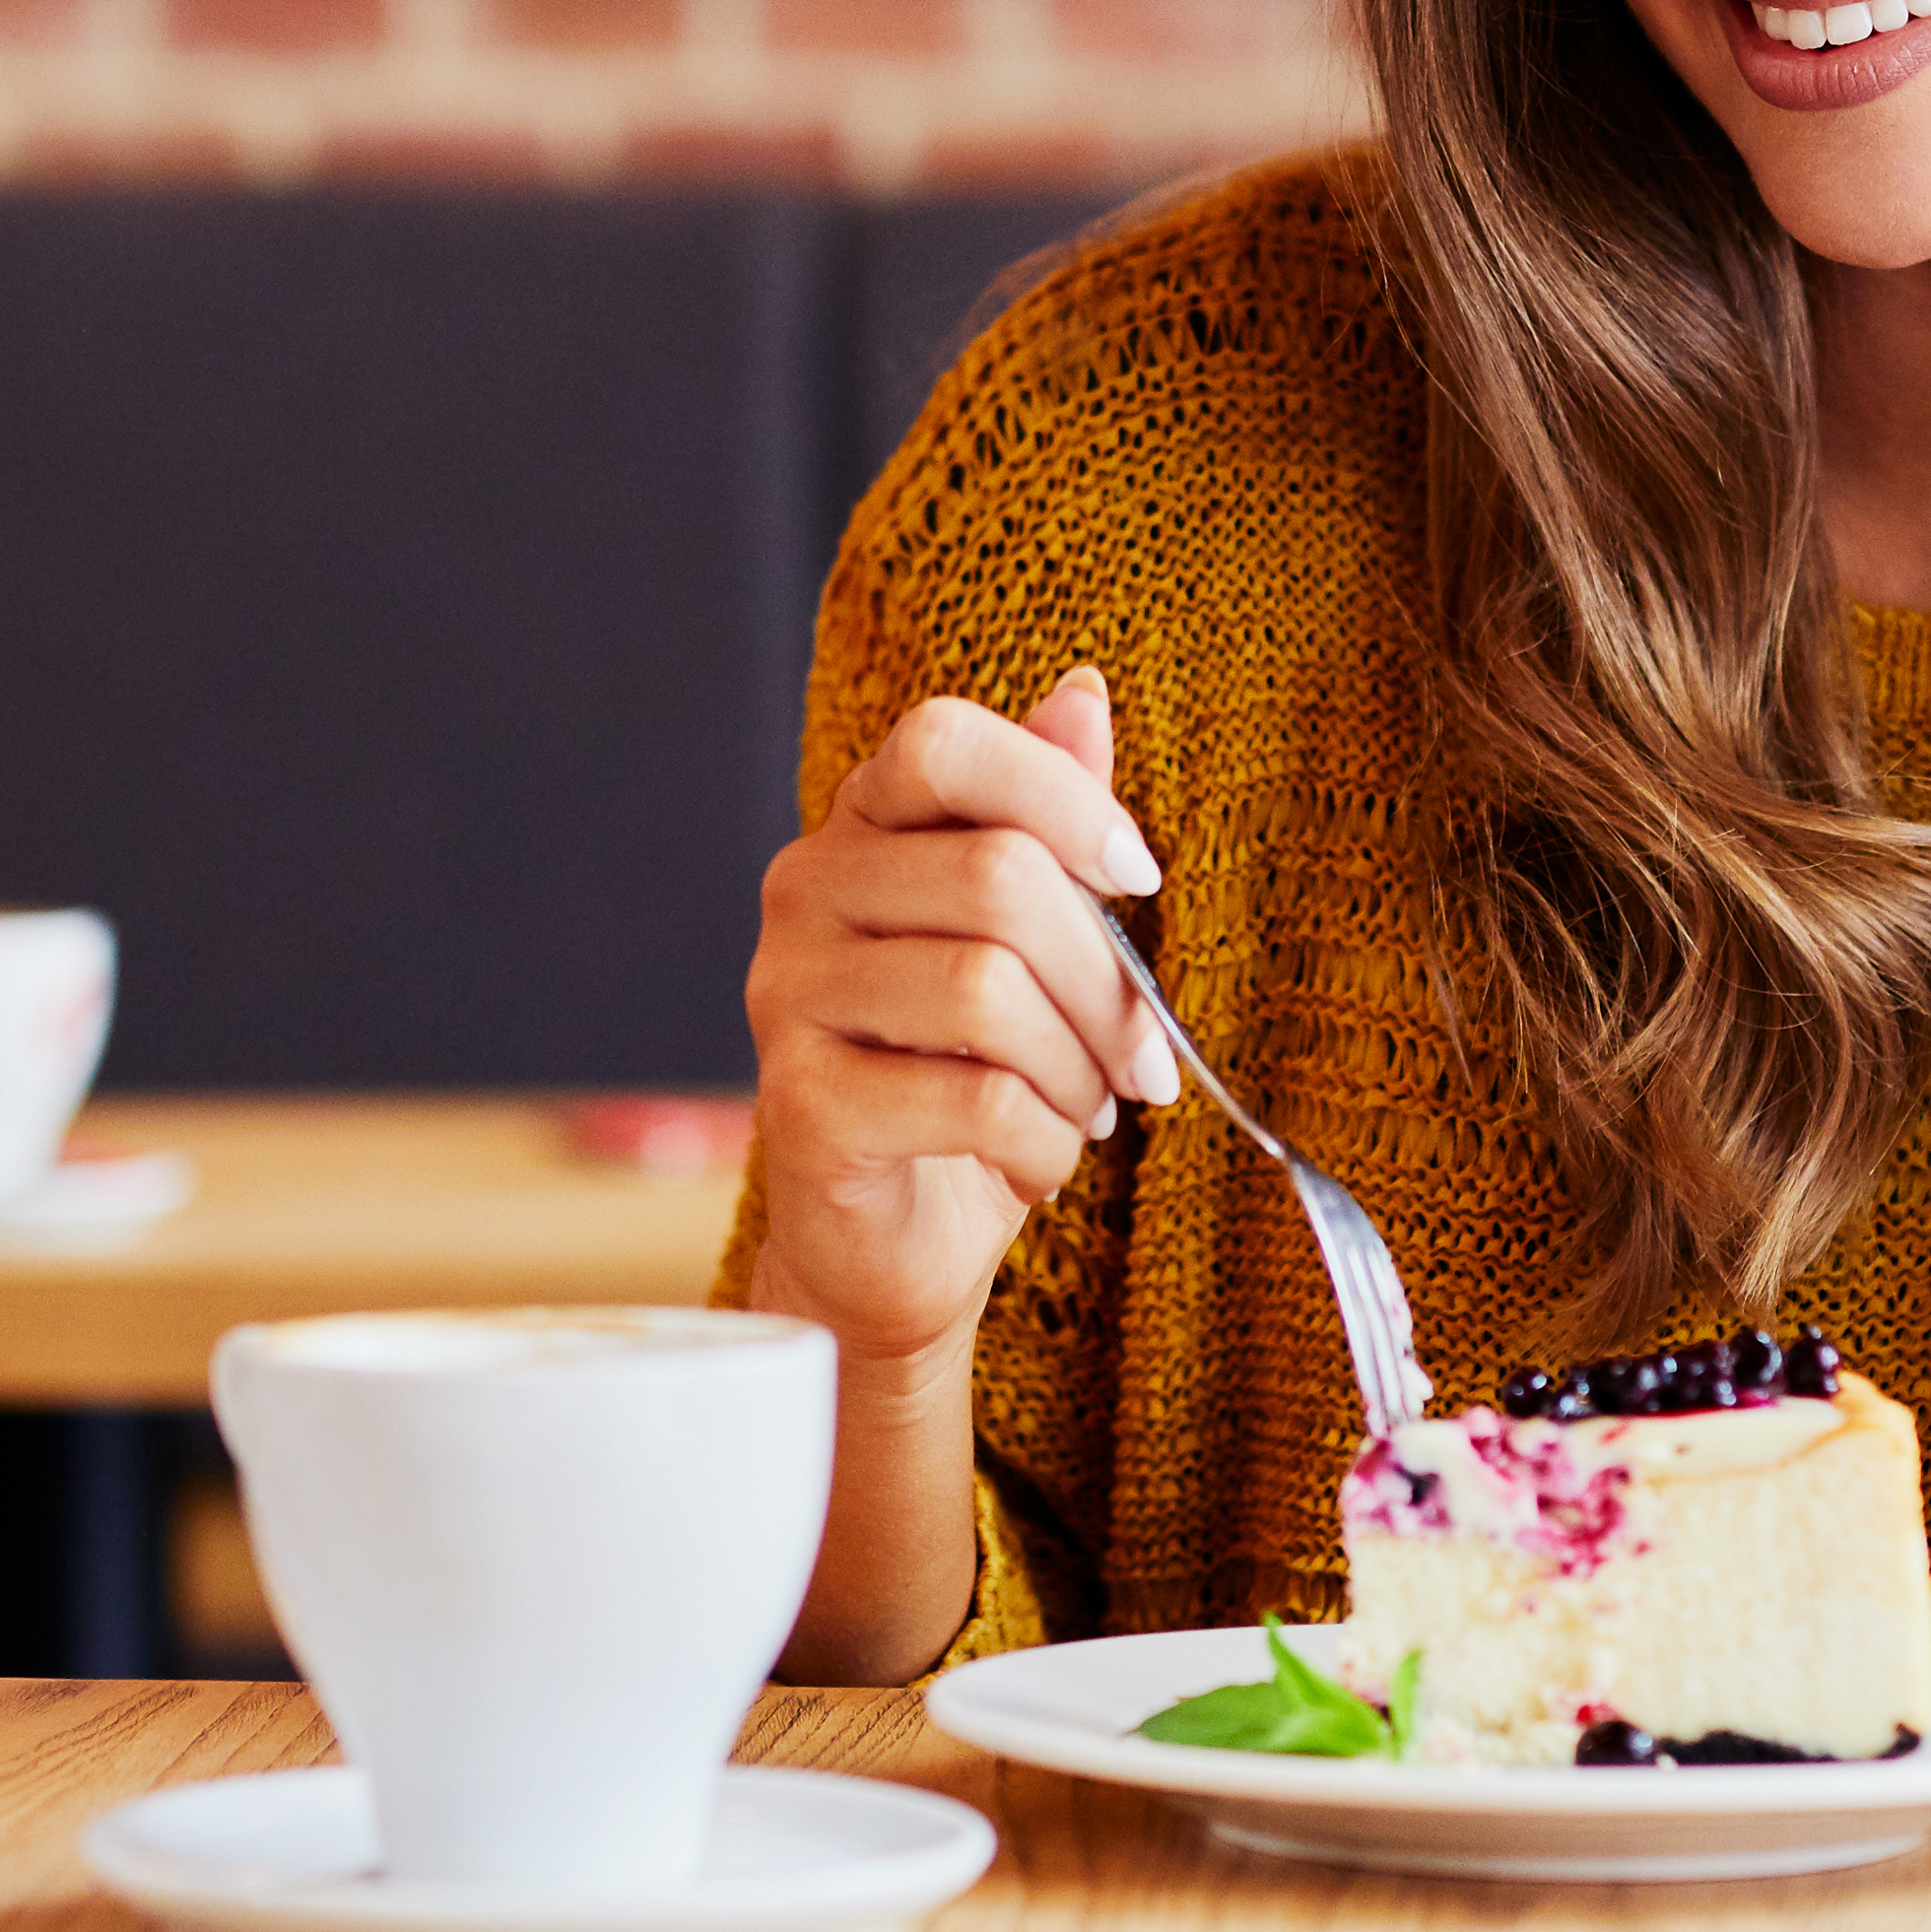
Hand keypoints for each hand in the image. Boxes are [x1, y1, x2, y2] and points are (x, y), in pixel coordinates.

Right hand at [739, 665, 1182, 1376]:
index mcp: (861, 828)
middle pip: (997, 877)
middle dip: (1106, 980)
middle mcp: (804, 892)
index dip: (1062, 796)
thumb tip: (1082, 691)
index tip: (1138, 879)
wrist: (891, 1240)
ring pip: (988, 991)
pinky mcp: (800, 1104)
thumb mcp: (1028, 941)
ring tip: (1088, 1108)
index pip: (946, 742)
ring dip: (1080, 1068)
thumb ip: (1045, 819)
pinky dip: (1047, 1142)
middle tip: (1145, 1057)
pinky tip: (1042, 1160)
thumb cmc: (967, 1076)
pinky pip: (974, 1100)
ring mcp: (786, 997)